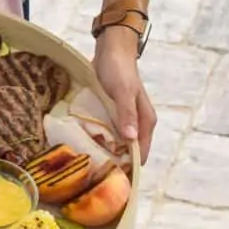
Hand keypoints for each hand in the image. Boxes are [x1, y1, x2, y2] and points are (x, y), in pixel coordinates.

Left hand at [92, 25, 156, 164]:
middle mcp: (136, 123)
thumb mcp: (123, 91)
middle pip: (127, 151)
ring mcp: (123, 118)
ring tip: (86, 161)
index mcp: (146, 122)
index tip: (111, 179)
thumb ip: (127, 114)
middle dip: (114, 161)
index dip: (128, 167)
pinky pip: (105, 130)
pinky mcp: (110, 112)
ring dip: (104, 150)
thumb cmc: (119, 69)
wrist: (111, 49)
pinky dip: (97, 137)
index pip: (141, 154)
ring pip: (115, 142)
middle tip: (93, 173)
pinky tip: (83, 143)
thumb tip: (131, 140)